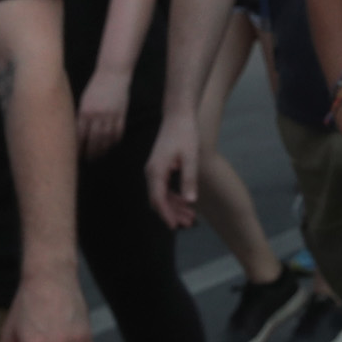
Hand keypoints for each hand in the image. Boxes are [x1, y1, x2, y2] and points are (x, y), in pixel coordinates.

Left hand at [76, 72, 130, 156]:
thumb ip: (82, 115)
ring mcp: (111, 114)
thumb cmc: (95, 85)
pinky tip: (112, 145)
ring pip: (106, 137)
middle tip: (88, 160)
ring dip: (103, 148)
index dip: (77, 147)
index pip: (79, 134)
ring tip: (99, 155)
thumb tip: (79, 132)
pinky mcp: (122, 113)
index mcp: (85, 111)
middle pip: (93, 139)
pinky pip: (119, 130)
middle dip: (90, 151)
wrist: (113, 73)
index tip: (75, 155)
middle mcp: (97, 115)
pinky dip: (115, 140)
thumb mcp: (84, 100)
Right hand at [141, 111, 200, 229]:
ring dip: (175, 206)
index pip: (157, 199)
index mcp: (155, 171)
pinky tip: (186, 202)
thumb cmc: (185, 134)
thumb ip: (189, 179)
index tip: (175, 226)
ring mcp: (154, 170)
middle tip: (189, 224)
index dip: (166, 214)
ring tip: (191, 217)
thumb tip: (190, 201)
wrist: (179, 115)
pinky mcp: (160, 168)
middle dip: (173, 213)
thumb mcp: (190, 157)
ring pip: (161, 195)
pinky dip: (174, 197)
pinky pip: (164, 188)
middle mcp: (151, 172)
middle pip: (159, 200)